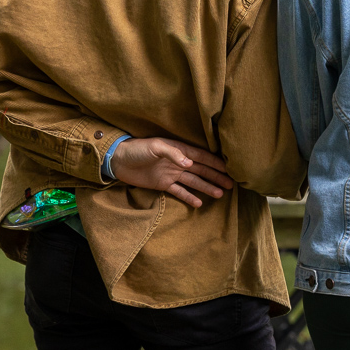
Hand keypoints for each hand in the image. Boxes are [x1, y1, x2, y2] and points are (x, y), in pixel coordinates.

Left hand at [110, 137, 234, 207]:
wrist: (118, 160)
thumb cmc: (137, 149)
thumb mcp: (155, 147)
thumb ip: (173, 154)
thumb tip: (190, 164)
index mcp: (180, 151)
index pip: (202, 158)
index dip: (216, 163)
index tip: (229, 169)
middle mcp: (178, 163)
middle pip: (202, 170)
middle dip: (216, 176)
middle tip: (231, 184)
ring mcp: (171, 174)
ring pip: (194, 182)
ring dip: (207, 187)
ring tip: (220, 194)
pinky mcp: (163, 184)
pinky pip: (179, 191)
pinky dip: (189, 197)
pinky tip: (200, 202)